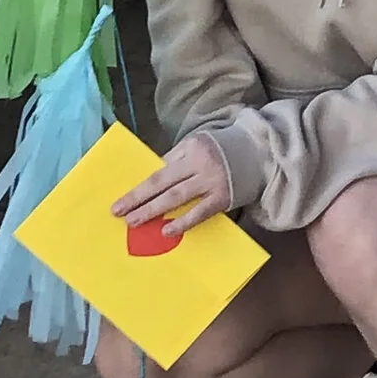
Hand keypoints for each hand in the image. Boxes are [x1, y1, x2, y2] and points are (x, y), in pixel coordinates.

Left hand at [110, 131, 232, 238]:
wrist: (258, 154)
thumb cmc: (221, 151)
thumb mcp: (198, 146)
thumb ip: (177, 161)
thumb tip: (153, 183)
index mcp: (191, 149)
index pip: (159, 169)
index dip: (140, 186)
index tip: (122, 200)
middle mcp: (199, 164)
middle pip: (162, 182)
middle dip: (138, 198)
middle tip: (118, 212)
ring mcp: (211, 182)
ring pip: (176, 197)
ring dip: (153, 210)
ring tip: (134, 221)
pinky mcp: (222, 198)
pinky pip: (199, 212)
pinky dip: (182, 222)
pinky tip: (166, 231)